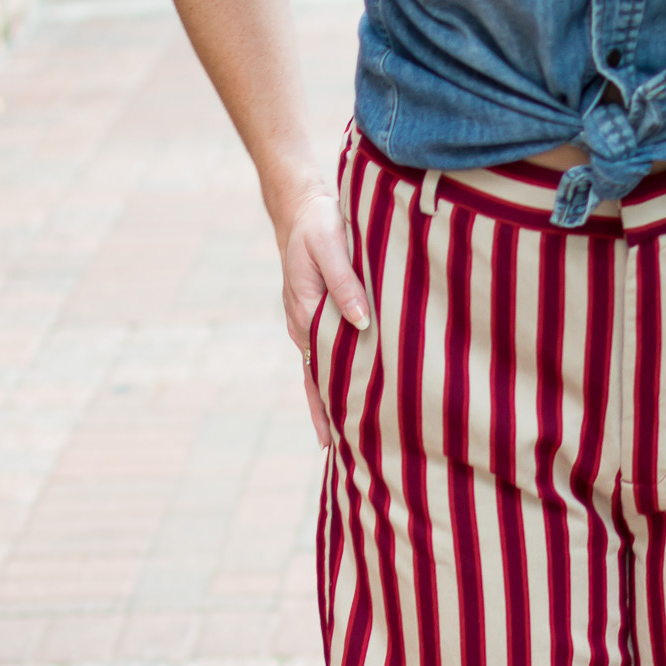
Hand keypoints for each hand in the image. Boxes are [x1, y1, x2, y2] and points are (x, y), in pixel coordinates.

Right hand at [278, 190, 369, 448]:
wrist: (302, 208)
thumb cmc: (320, 225)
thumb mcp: (331, 246)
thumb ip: (345, 282)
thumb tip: (362, 322)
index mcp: (306, 315)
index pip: (317, 373)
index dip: (325, 407)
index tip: (335, 439)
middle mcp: (305, 327)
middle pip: (317, 381)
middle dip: (328, 417)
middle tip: (345, 457)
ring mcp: (310, 324)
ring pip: (323, 370)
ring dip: (334, 400)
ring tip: (351, 439)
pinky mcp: (321, 316)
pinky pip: (329, 353)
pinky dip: (337, 377)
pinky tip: (352, 394)